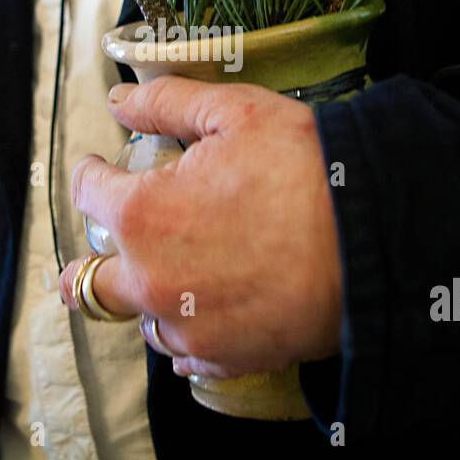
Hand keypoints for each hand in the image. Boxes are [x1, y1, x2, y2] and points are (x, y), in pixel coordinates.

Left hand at [62, 76, 342, 378]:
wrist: (372, 239)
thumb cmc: (305, 169)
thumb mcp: (236, 113)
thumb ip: (166, 104)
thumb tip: (120, 103)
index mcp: (143, 214)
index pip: (89, 194)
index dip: (92, 174)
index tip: (99, 169)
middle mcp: (151, 280)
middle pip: (90, 282)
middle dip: (87, 264)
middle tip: (94, 254)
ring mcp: (187, 326)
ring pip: (141, 320)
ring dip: (144, 299)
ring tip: (165, 280)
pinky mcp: (225, 356)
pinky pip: (186, 355)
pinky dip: (187, 336)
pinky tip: (200, 319)